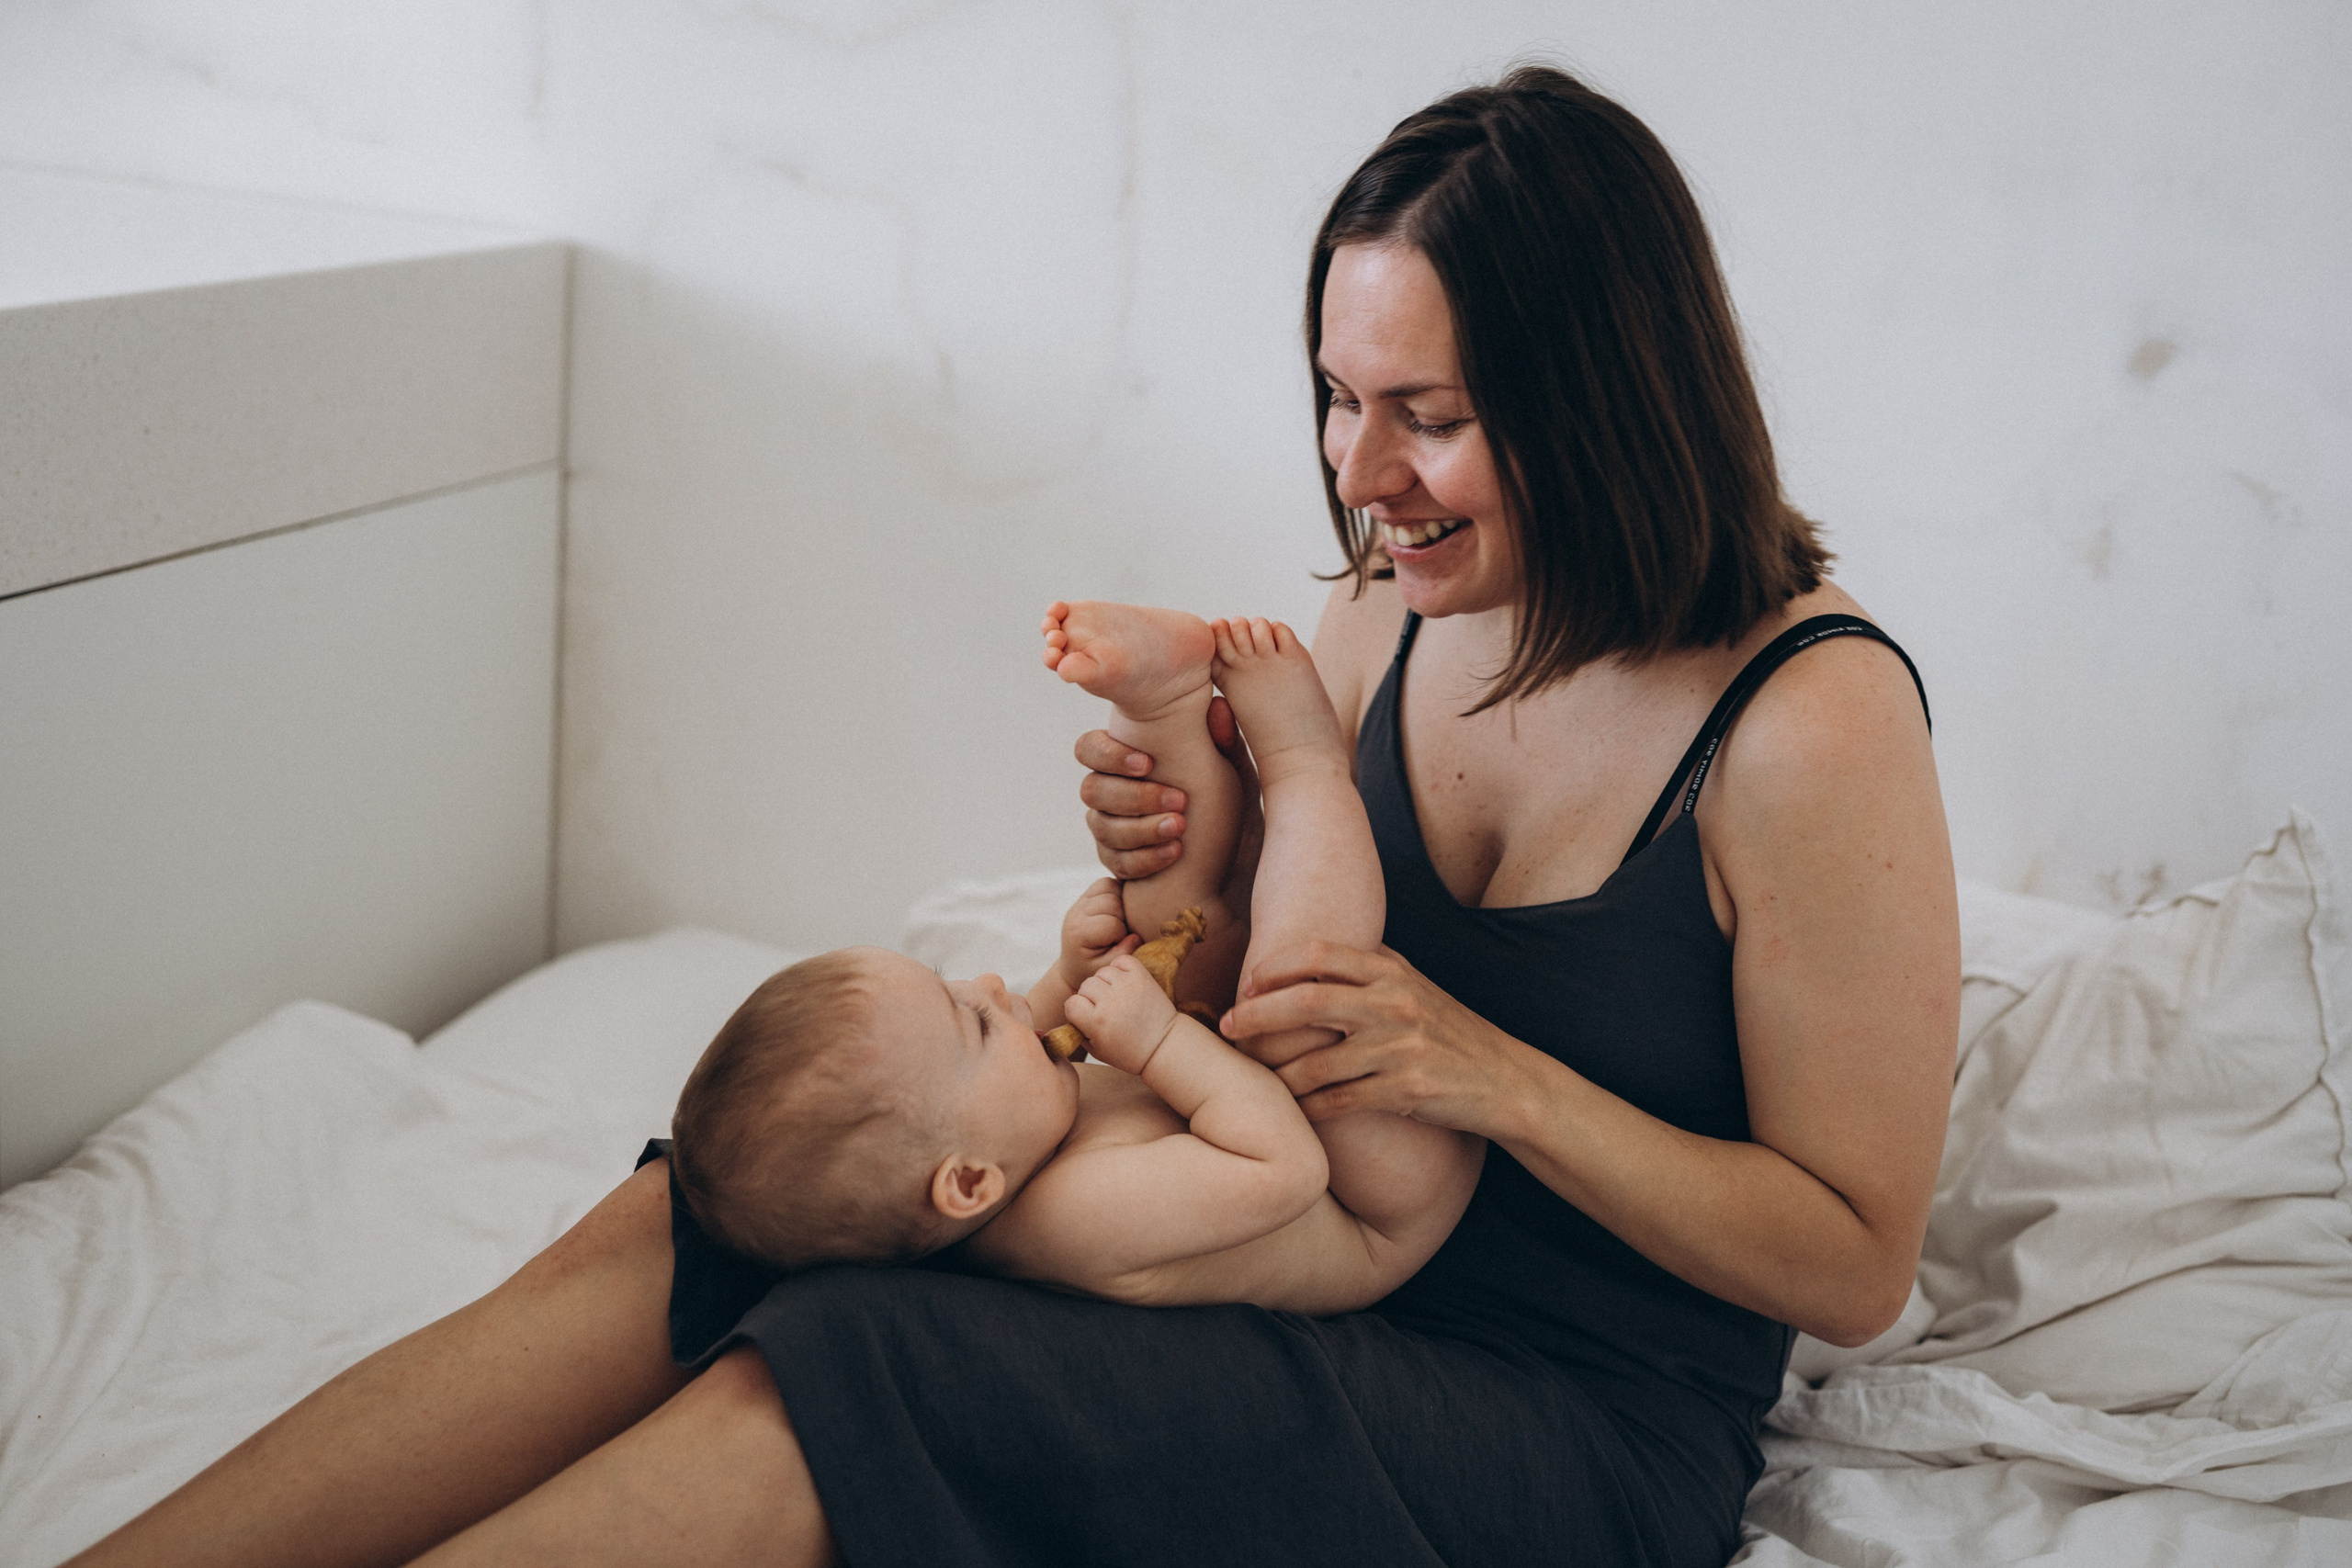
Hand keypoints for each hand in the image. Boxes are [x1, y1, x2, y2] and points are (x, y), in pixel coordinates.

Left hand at [1057, 877, 1140, 990]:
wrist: (1074, 963)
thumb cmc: (1093, 968)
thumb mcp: (1108, 968)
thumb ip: (1123, 953)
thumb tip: (1135, 935)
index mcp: (1079, 933)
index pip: (1110, 923)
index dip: (1122, 934)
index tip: (1118, 944)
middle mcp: (1076, 913)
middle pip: (1111, 901)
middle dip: (1123, 916)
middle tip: (1123, 930)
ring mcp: (1080, 902)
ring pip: (1109, 886)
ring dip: (1121, 901)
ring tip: (1122, 918)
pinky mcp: (1086, 896)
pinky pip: (1107, 883)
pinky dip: (1117, 892)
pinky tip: (1120, 908)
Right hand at [1063, 954, 1178, 1075]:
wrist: (1163, 1045)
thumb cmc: (1129, 1052)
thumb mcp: (1097, 1050)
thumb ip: (1078, 1031)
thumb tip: (1069, 1014)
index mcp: (1097, 1021)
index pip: (1071, 1003)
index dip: (1076, 1010)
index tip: (1087, 1017)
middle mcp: (1111, 1001)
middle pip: (1085, 986)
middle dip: (1090, 997)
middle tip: (1103, 1008)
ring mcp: (1127, 986)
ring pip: (1101, 972)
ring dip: (1104, 983)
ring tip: (1114, 997)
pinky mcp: (1141, 976)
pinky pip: (1121, 961)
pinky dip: (1119, 969)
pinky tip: (1123, 983)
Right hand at [1074, 697, 1249, 878]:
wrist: (1240, 865)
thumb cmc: (1233, 809)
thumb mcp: (1236, 773)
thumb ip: (1225, 742)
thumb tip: (1216, 706)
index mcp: (1129, 760)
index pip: (1089, 748)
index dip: (1108, 754)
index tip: (1148, 764)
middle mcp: (1112, 793)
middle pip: (1091, 790)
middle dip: (1134, 796)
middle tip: (1178, 799)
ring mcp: (1112, 830)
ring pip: (1103, 827)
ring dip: (1142, 827)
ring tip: (1180, 826)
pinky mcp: (1121, 864)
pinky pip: (1117, 862)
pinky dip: (1145, 857)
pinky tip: (1175, 852)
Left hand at [1220, 941, 1540, 1131]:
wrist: (1505, 1079)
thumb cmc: (1447, 1029)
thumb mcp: (1413, 984)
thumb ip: (1366, 964)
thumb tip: (1303, 950)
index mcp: (1392, 971)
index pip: (1319, 954)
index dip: (1273, 966)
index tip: (1245, 984)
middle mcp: (1395, 1003)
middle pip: (1306, 1001)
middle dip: (1256, 1015)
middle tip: (1226, 1028)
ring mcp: (1402, 1048)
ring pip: (1316, 1062)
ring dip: (1278, 1074)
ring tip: (1256, 1078)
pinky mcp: (1408, 1091)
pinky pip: (1339, 1102)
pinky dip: (1309, 1107)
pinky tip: (1294, 1109)